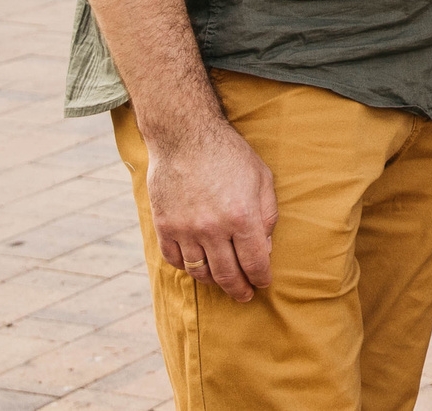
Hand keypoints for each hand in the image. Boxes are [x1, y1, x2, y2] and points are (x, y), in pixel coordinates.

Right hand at [146, 112, 277, 301]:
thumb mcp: (261, 177)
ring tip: (223, 282)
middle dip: (240, 289)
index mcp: (242, 217)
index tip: (263, 283)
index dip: (261, 277)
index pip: (256, 262)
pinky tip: (197, 266)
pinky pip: (175, 260)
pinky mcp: (164, 227)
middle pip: (228, 274)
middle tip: (245, 295)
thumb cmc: (229, 153)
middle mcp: (213, 228)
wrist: (184, 135)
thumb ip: (267, 214)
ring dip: (214, 282)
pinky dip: (188, 268)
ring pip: (200, 272)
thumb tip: (266, 247)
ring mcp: (185, 230)